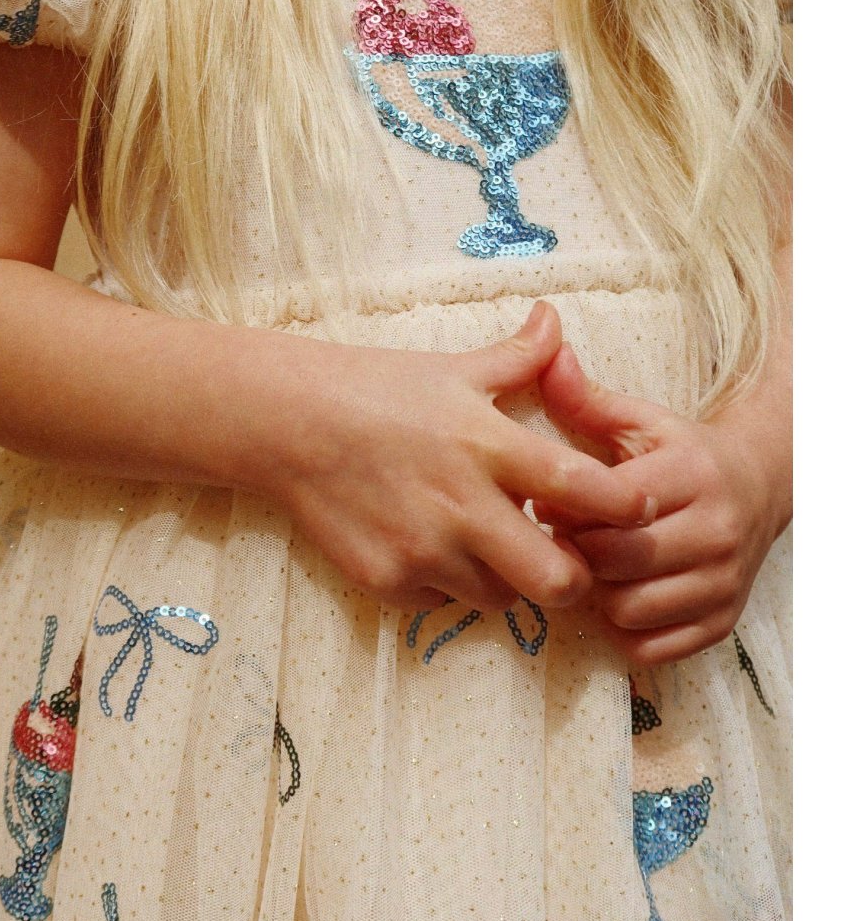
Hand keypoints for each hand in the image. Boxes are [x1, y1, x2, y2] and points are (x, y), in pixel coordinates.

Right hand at [271, 302, 654, 615]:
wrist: (286, 422)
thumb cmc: (374, 386)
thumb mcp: (452, 367)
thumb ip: (518, 357)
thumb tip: (556, 318)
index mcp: (487, 445)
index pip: (582, 489)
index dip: (624, 507)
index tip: (634, 508)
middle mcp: (461, 505)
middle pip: (557, 580)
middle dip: (574, 577)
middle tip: (562, 555)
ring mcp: (422, 550)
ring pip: (500, 599)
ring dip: (505, 580)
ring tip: (484, 542)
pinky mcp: (386, 581)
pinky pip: (441, 602)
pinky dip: (445, 584)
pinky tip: (426, 544)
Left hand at [532, 344, 789, 664]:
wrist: (757, 489)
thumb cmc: (682, 453)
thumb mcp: (641, 420)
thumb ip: (588, 399)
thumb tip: (549, 358)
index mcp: (693, 475)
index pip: (615, 506)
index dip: (567, 510)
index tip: (544, 503)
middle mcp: (716, 532)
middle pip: (617, 562)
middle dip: (575, 553)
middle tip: (558, 539)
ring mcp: (722, 584)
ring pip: (628, 610)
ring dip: (594, 594)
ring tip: (586, 565)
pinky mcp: (720, 624)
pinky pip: (649, 648)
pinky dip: (621, 629)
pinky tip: (615, 594)